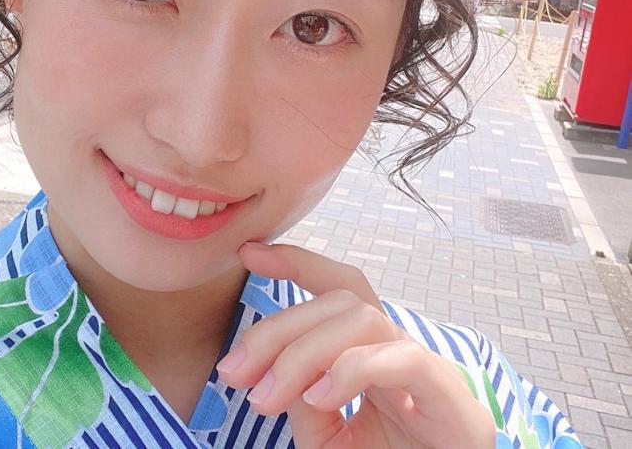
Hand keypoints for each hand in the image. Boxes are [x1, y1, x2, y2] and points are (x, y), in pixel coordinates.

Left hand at [215, 242, 495, 447]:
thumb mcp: (328, 435)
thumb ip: (302, 398)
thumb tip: (271, 369)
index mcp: (371, 349)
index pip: (335, 288)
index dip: (296, 262)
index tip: (248, 252)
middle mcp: (397, 345)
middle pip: (336, 302)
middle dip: (276, 330)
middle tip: (233, 372)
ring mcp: (425, 364)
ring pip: (360, 319)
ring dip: (303, 353)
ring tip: (269, 396)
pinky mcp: (448, 393)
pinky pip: (402, 358)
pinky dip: (353, 370)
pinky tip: (321, 397)